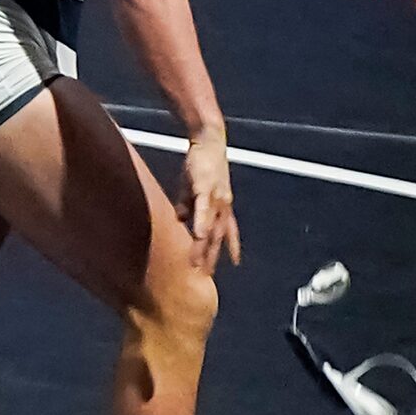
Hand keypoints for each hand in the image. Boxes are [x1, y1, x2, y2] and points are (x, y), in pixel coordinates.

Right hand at [179, 136, 242, 269]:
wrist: (208, 139)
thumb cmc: (201, 162)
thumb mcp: (193, 186)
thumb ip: (187, 204)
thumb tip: (181, 219)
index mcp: (221, 204)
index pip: (229, 229)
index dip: (232, 245)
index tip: (234, 263)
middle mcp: (223, 204)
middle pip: (219, 235)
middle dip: (213, 255)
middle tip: (207, 274)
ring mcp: (215, 197)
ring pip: (212, 227)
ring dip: (205, 246)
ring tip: (199, 263)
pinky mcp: (204, 189)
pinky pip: (203, 211)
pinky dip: (202, 225)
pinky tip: (198, 237)